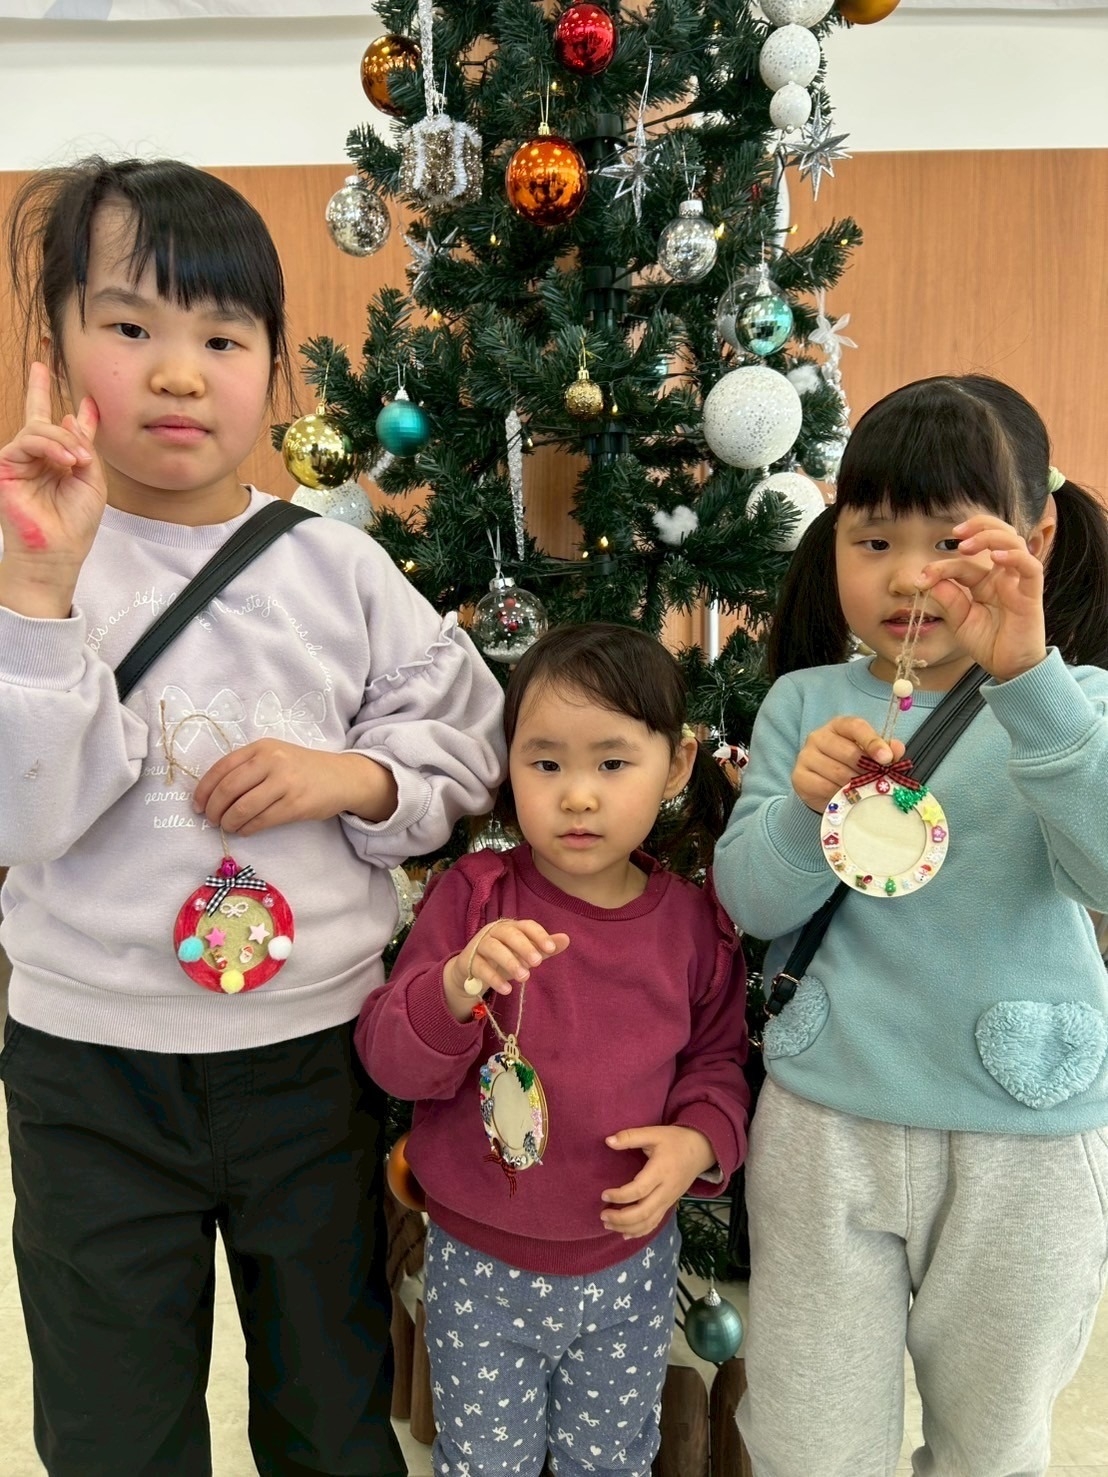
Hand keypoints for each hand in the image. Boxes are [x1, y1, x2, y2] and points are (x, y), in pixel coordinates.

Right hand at [0, 362, 104, 616]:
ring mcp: (18, 461)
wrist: (58, 552)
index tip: (52, 373)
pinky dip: (50, 446)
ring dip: (63, 441)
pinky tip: (65, 460)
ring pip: (38, 429)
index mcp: (56, 460)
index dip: (53, 398)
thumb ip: (85, 446)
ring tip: (76, 461)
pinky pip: (27, 441)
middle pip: (39, 418)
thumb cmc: (75, 524)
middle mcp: (35, 458)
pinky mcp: (5, 466)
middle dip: (43, 396)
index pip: (54, 425)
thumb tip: (76, 414)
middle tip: (53, 395)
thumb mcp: (92, 480)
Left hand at [194, 743, 394, 834]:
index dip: (204, 789)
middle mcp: (271, 762)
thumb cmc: (300, 769)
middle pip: (229, 789)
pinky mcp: (295, 805)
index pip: (222, 768)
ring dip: (229, 822)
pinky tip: (245, 829)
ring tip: (228, 826)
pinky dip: (247, 828)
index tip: (197, 805)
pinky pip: (261, 821)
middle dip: (214, 809)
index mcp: (261, 748)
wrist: (340, 777)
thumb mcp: (274, 757)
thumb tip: (212, 795)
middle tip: (211, 820)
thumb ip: (246, 768)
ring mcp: (285, 783)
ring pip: (243, 808)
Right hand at [443, 919, 569, 1022]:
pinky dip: (494, 978)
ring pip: (493, 948)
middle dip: (524, 947)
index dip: (539, 935)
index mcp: (511, 927)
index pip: (526, 925)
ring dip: (510, 962)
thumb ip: (544, 947)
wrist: (472, 971)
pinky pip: (480, 967)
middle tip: (538, 963)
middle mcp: (494, 932)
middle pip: (509, 934)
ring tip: (525, 977)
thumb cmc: (504, 958)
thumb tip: (566, 939)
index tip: (551, 948)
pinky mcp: (468, 961)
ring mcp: (480, 945)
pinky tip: (507, 990)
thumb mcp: (525, 954)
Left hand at [601, 1125, 715, 1239]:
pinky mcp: (669, 1205)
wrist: (701, 1150)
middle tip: (603, 1215)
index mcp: (661, 1171)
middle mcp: (666, 1190)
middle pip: (644, 1212)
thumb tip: (607, 1141)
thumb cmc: (675, 1140)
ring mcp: (669, 1200)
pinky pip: (655, 1223)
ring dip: (627, 1227)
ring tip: (608, 1225)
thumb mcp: (653, 1133)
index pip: (639, 1190)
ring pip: (649, 1221)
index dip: (620, 1196)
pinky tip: (625, 1234)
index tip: (604, 1195)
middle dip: (621, 1218)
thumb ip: (630, 1137)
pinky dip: (640, 1231)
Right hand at [792, 717, 905, 811]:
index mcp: (838, 726)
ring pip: (838, 772)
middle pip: (849, 752)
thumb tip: (897, 749)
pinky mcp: (799, 776)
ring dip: (856, 785)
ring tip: (865, 791)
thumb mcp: (869, 755)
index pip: (856, 727)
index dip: (873, 741)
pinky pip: (825, 787)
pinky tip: (847, 796)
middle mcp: (818, 737)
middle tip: (880, 782)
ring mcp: (806, 756)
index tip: (887, 758)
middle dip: (868, 770)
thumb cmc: (850, 766)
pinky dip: (840, 794)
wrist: (823, 785)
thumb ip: (885, 750)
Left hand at [920, 514, 1047, 683]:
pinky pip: (1030, 567)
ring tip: (968, 544)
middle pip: (998, 534)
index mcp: (984, 580)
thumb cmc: (988, 642)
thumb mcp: (959, 620)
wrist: (1008, 667)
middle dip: (978, 526)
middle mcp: (1002, 575)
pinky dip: (1015, 556)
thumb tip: (929, 578)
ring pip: (1014, 542)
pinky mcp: (1031, 593)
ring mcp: (1018, 581)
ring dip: (991, 536)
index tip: (921, 578)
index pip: (963, 561)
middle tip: (956, 532)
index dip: (941, 565)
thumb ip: (948, 598)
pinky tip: (996, 557)